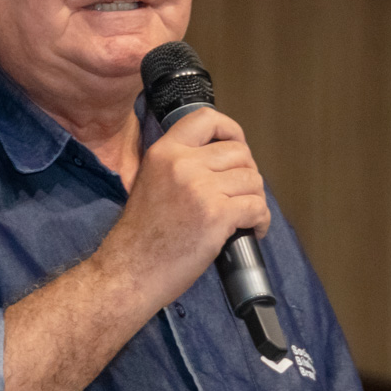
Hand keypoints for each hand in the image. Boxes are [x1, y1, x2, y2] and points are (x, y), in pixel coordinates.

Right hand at [97, 108, 270, 311]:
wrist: (129, 272)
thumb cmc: (140, 238)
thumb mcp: (150, 182)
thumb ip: (179, 165)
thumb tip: (220, 161)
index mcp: (164, 152)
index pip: (207, 118)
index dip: (231, 130)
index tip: (236, 147)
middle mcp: (182, 164)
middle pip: (239, 153)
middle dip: (248, 174)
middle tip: (242, 194)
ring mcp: (200, 189)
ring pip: (253, 180)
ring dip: (255, 199)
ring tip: (245, 217)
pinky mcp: (216, 215)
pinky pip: (257, 207)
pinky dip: (261, 221)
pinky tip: (251, 231)